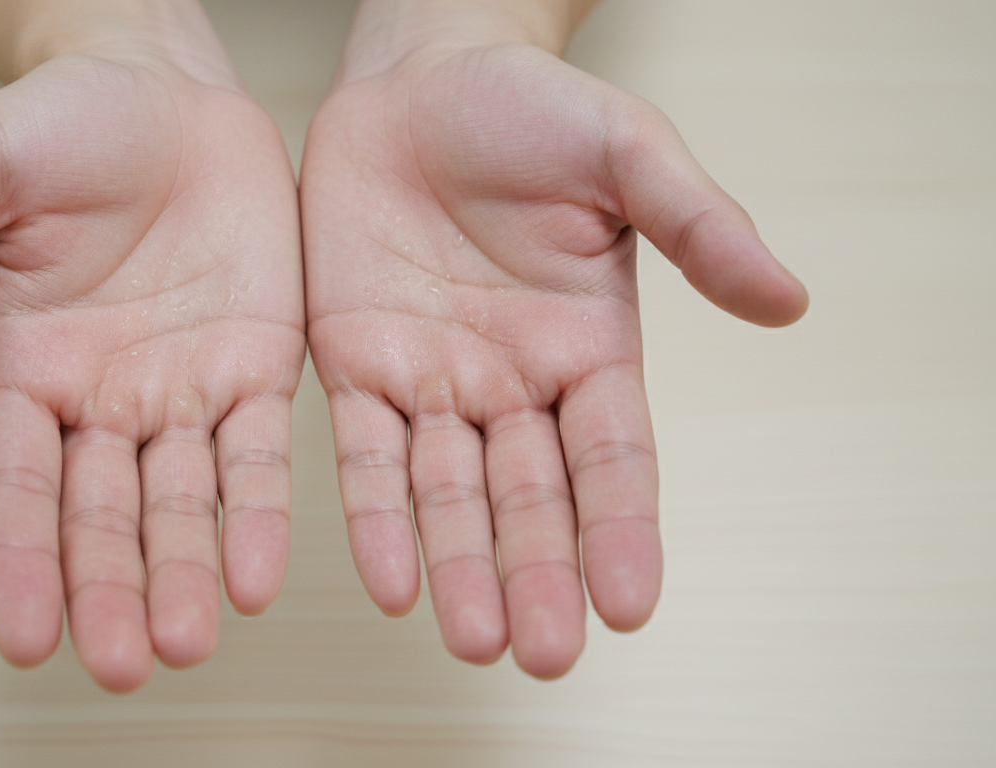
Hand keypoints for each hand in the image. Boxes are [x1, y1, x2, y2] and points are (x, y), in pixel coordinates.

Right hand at [0, 54, 303, 690]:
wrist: (166, 90)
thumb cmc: (61, 124)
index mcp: (22, 371)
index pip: (13, 487)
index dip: (18, 562)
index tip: (24, 640)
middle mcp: (100, 401)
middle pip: (100, 517)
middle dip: (111, 591)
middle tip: (129, 664)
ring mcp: (180, 391)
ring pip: (181, 503)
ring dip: (187, 573)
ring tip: (193, 640)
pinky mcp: (255, 365)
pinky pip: (257, 452)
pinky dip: (260, 511)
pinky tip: (260, 572)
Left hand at [301, 42, 806, 677]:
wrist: (416, 78)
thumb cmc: (526, 107)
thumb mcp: (625, 150)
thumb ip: (698, 221)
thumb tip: (786, 300)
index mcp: (589, 346)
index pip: (614, 458)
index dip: (623, 530)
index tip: (632, 603)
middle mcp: (515, 381)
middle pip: (532, 498)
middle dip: (537, 573)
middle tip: (543, 652)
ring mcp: (435, 379)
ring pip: (450, 494)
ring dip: (460, 566)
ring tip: (471, 638)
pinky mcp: (358, 362)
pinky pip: (367, 451)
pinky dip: (377, 513)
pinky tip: (390, 577)